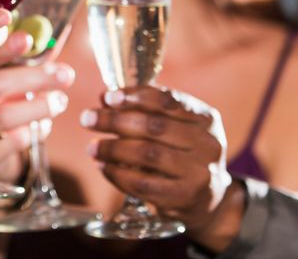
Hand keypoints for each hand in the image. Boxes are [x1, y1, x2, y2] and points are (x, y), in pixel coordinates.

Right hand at [0, 32, 74, 181]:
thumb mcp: (2, 78)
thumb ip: (15, 59)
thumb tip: (39, 37)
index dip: (4, 49)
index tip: (27, 40)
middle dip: (35, 78)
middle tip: (65, 74)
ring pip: (6, 116)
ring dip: (40, 107)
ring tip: (60, 101)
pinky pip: (12, 143)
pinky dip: (33, 132)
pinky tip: (43, 126)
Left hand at [81, 86, 238, 236]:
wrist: (209, 201)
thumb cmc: (183, 155)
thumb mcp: (174, 128)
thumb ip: (143, 111)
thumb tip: (104, 98)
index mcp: (206, 118)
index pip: (168, 100)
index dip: (135, 96)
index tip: (108, 97)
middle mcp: (207, 144)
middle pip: (155, 126)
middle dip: (115, 120)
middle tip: (87, 118)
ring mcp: (199, 173)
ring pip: (148, 154)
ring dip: (113, 148)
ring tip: (92, 146)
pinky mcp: (184, 198)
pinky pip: (143, 183)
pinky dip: (117, 174)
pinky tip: (103, 167)